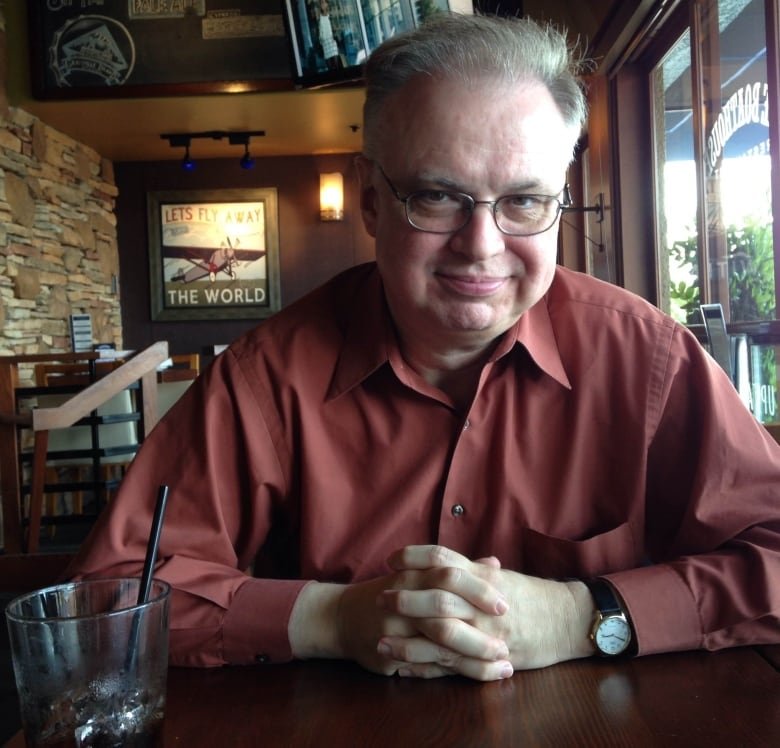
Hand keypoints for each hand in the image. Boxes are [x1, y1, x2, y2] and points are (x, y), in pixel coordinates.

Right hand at [288, 552, 511, 678]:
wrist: (342, 616)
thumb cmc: (390, 592)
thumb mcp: (418, 574)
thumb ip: (458, 570)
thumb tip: (494, 564)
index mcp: (413, 574)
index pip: (449, 574)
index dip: (478, 588)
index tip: (506, 602)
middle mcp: (403, 597)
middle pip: (444, 604)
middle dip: (479, 621)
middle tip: (508, 633)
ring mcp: (395, 627)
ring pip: (439, 640)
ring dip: (475, 652)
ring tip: (504, 662)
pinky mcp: (390, 652)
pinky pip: (428, 665)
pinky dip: (456, 671)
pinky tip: (479, 675)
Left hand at [376, 545, 594, 677]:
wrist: (568, 620)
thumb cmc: (534, 596)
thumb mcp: (503, 577)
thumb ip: (474, 569)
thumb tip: (448, 560)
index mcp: (482, 575)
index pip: (443, 557)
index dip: (413, 556)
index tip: (391, 560)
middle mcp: (482, 600)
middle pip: (436, 594)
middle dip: (404, 597)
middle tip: (379, 597)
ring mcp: (486, 629)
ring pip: (440, 633)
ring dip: (407, 639)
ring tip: (381, 640)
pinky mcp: (489, 655)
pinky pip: (453, 664)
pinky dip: (427, 667)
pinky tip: (404, 669)